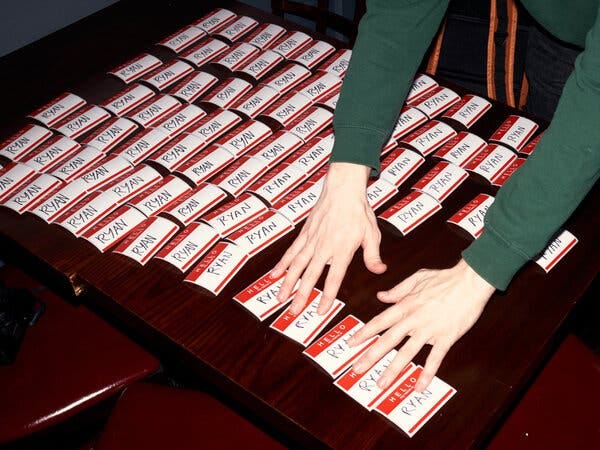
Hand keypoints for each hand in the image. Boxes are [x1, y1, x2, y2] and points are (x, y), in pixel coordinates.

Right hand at [271, 162, 386, 314]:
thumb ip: (373, 255)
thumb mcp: (372, 234)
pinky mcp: (304, 233)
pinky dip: (282, 263)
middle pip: (310, 276)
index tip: (319, 311)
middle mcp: (324, 247)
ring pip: (296, 265)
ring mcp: (311, 240)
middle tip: (293, 311)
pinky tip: (274, 274)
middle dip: (301, 295)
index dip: (326, 296)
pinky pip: (291, 251)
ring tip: (279, 298)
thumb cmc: (358, 211)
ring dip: (287, 283)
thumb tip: (379, 271)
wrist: (343, 189)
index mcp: (342, 250)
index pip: (333, 278)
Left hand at [348, 259, 494, 391]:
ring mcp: (429, 330)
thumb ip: (398, 289)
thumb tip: (380, 296)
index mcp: (406, 305)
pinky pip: (434, 359)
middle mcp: (414, 319)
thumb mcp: (417, 278)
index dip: (364, 333)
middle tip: (357, 369)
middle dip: (370, 356)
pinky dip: (426, 374)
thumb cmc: (445, 278)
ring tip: (381, 383)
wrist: (471, 281)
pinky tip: (419, 387)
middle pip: (388, 340)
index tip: (351, 344)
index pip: (380, 322)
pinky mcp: (446, 338)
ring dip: (392, 369)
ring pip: (407, 353)